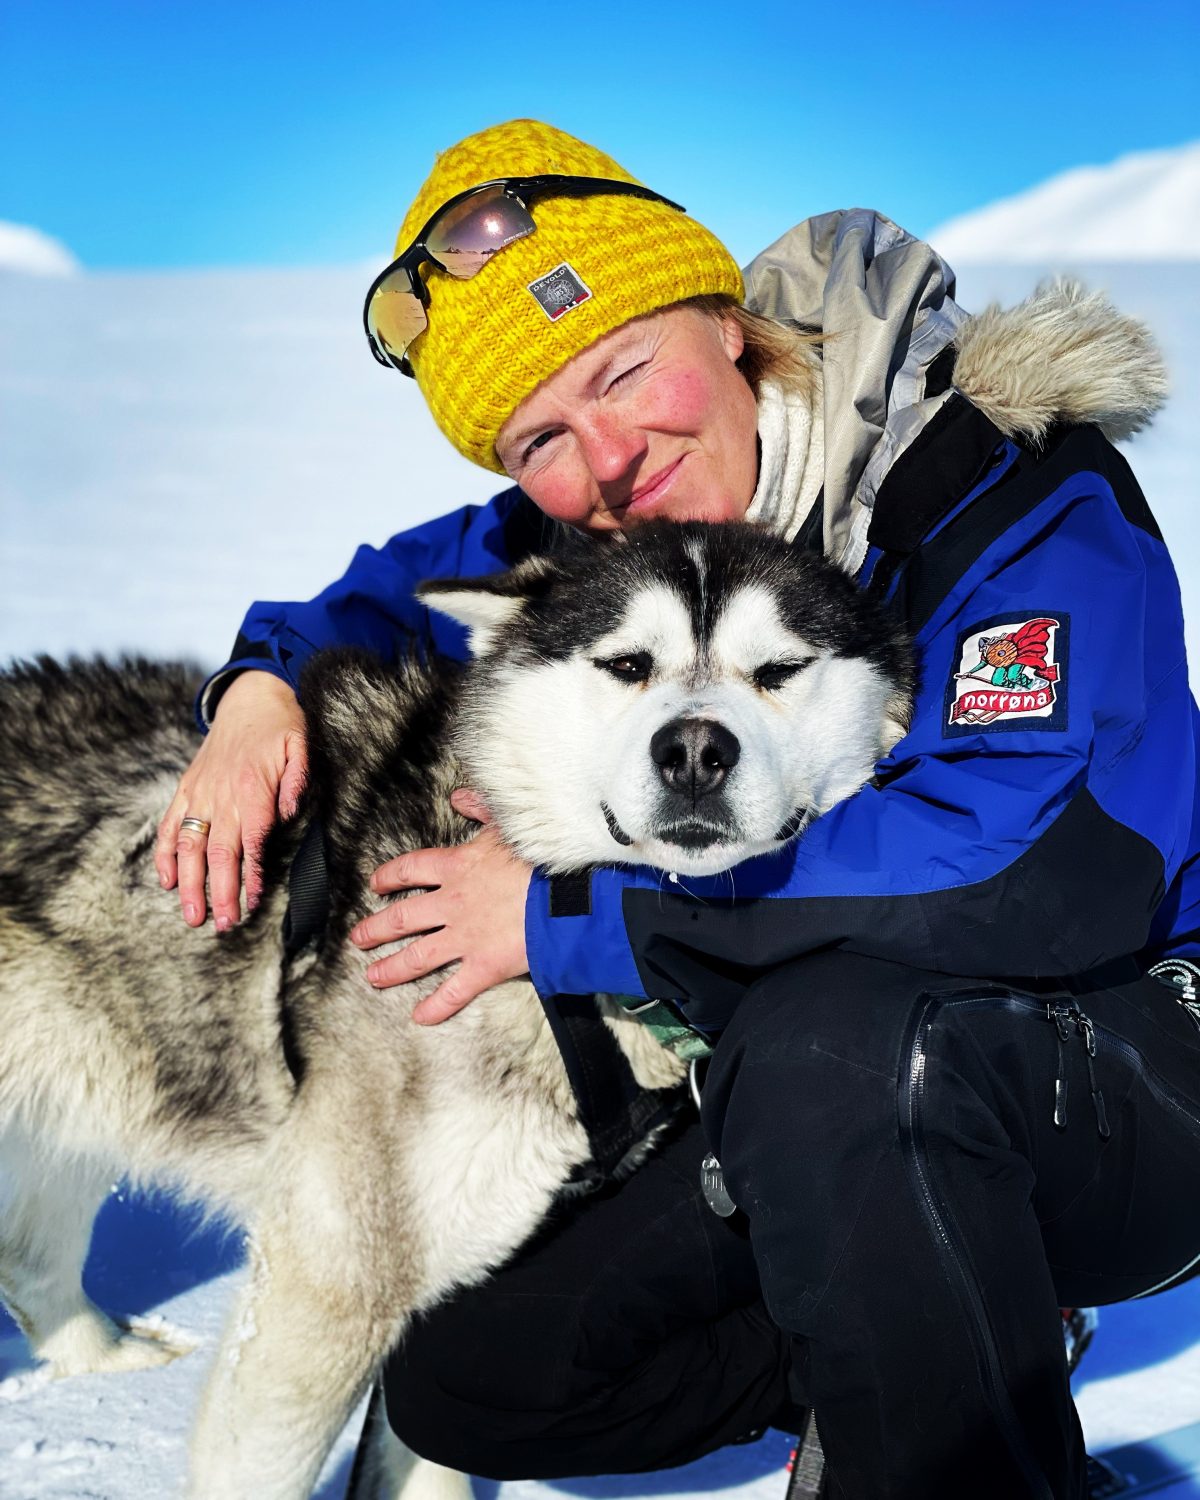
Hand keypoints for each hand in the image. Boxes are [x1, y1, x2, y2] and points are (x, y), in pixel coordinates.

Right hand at [156, 671, 307, 929]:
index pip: (252, 841)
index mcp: (252, 788)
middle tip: (221, 925)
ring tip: (192, 916)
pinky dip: (164, 854)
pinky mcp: (187, 788)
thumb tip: (288, 813)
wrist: (250, 696)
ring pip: (189, 845)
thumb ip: (297, 781)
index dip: (251, 875)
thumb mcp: (302, 746)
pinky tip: (166, 881)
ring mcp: (199, 792)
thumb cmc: (281, 726)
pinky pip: (169, 825)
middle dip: (219, 892)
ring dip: (189, 883)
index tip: (252, 903)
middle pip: (218, 852)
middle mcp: (221, 794)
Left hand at [350, 790, 531, 1024]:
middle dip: (376, 929)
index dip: (390, 877)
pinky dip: (437, 1007)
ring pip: (417, 956)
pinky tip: (420, 1017)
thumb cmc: (542, 859)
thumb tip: (460, 796)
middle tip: (358, 938)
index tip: (376, 884)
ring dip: (392, 968)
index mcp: (457, 867)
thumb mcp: (508, 823)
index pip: (411, 870)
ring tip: (372, 976)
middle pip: (403, 917)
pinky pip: (454, 991)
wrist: (567, 897)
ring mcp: (465, 938)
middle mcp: (453, 904)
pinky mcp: (483, 966)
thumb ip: (482, 808)